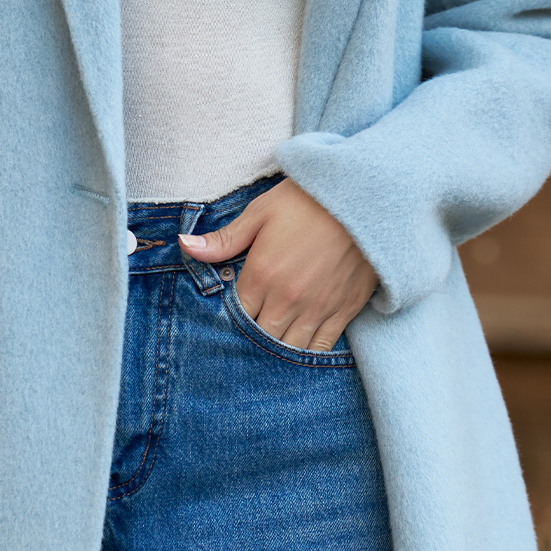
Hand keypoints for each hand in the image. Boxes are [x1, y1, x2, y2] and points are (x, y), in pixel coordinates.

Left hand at [178, 179, 376, 351]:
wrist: (366, 197)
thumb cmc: (308, 200)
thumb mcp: (261, 212)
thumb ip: (224, 238)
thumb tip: (184, 246)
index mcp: (262, 275)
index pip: (235, 315)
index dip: (230, 319)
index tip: (231, 316)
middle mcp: (287, 299)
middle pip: (259, 338)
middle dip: (251, 339)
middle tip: (248, 336)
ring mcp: (316, 309)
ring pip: (288, 349)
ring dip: (276, 352)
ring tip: (269, 347)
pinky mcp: (342, 312)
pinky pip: (320, 347)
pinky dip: (307, 354)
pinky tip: (297, 350)